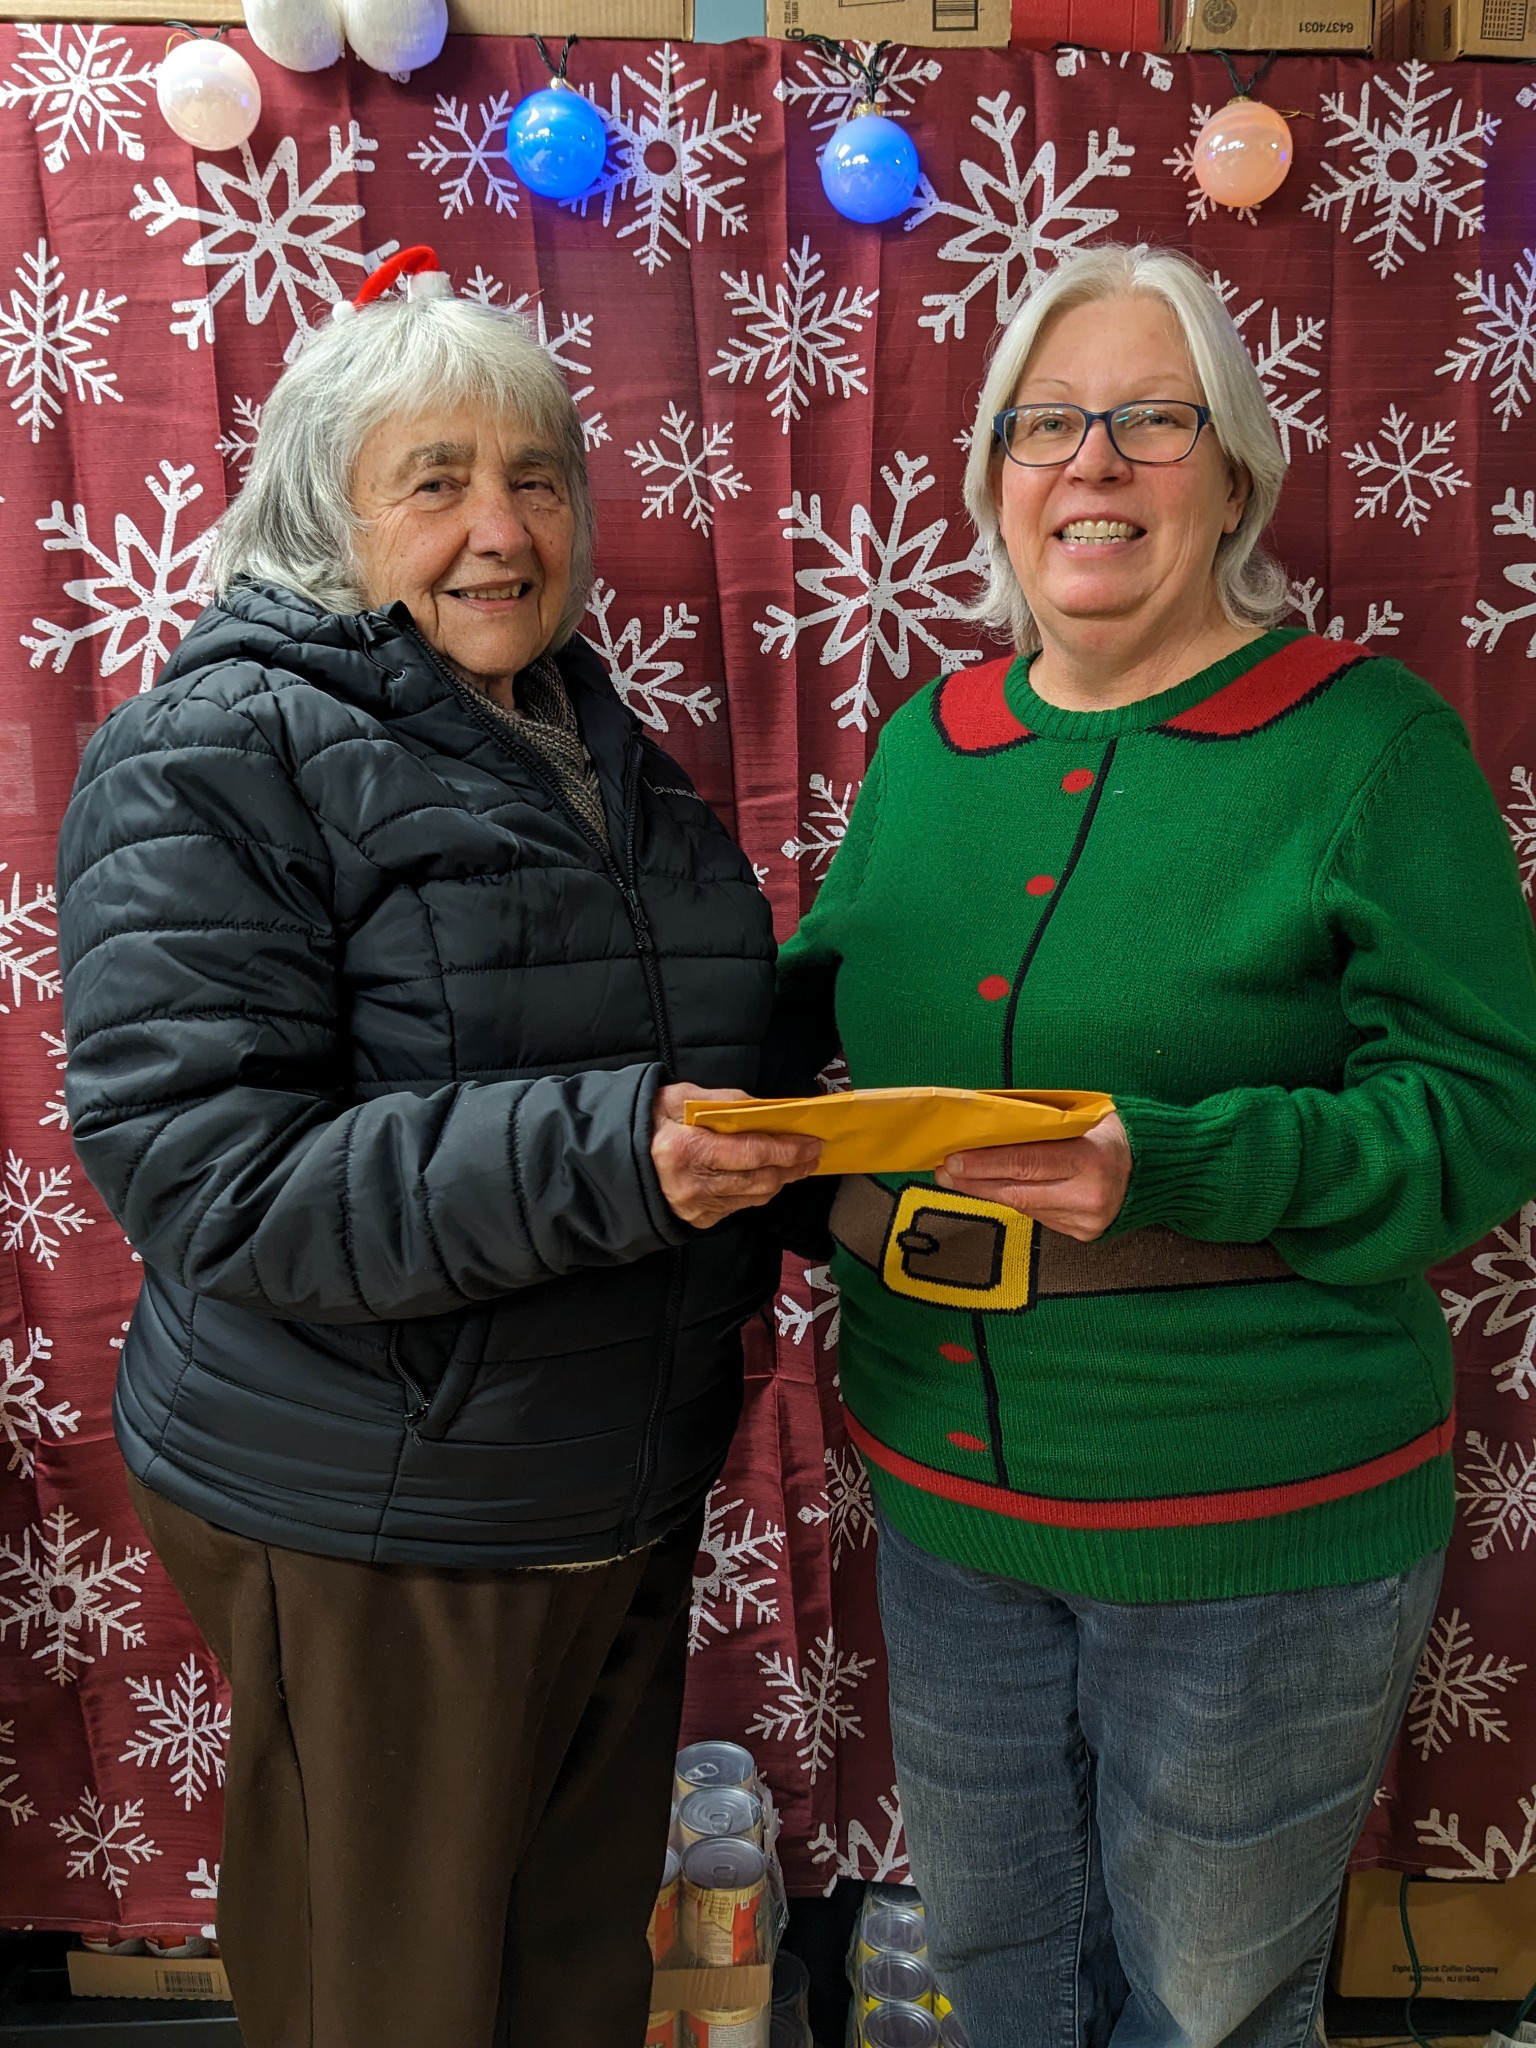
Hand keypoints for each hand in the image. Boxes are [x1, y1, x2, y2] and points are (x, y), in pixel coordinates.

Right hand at [651, 1083, 821, 1229]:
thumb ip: (722, 1101)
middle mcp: (693, 1184)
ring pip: (754, 1197)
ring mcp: (696, 1207)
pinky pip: (739, 1206)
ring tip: (798, 1164)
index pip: (752, 1153)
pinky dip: (758, 1191)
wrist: (614, 1159)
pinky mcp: (698, 1219)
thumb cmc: (648, 1123)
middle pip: (760, 1180)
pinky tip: (768, 1176)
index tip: (811, 1142)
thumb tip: (763, 1108)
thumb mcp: (678, 1098)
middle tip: (813, 1153)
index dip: (787, 1149)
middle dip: (793, 1167)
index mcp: (688, 1150)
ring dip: (781, 1180)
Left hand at [934, 1112, 1131, 1241]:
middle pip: (1017, 1191)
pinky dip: (1016, 1200)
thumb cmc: (1117, 1133)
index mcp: (1091, 1159)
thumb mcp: (1086, 1118)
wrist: (1161, 1170)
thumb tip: (990, 1126)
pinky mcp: (1084, 1234)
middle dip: (974, 1182)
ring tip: (960, 1178)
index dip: (985, 1163)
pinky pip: (1039, 1216)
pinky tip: (997, 1189)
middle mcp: (1089, 1195)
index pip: (1026, 1163)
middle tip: (943, 1171)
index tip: (953, 1159)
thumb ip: (1043, 1126)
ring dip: (989, 1192)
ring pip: (1023, 1207)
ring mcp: (1087, 1221)